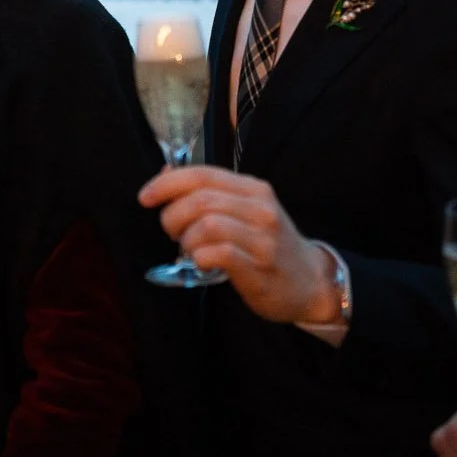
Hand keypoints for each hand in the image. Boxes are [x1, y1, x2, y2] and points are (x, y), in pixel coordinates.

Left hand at [138, 165, 340, 323]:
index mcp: (253, 189)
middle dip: (172, 216)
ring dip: (186, 239)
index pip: (203, 175)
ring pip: (206, 225)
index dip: (167, 183)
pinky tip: (201, 263)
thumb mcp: (244, 211)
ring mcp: (262, 238)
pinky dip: (199, 257)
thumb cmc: (268, 244)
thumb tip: (164, 175)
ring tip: (190, 249)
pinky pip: (217, 254)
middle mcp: (260, 208)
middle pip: (200, 200)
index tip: (145, 196)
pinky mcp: (259, 266)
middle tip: (173, 232)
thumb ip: (209, 194)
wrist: (311, 281)